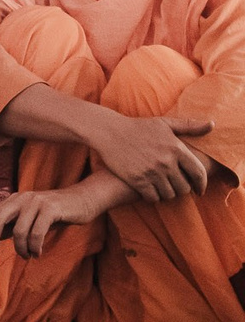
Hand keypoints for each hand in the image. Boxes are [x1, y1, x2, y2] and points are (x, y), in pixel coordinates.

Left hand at [0, 184, 109, 258]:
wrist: (83, 199)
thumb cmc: (55, 213)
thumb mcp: (30, 218)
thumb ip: (13, 225)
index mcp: (13, 200)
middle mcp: (21, 198)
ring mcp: (35, 202)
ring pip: (19, 231)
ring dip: (21, 248)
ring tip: (28, 256)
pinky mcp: (50, 208)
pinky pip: (37, 232)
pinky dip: (35, 246)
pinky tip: (37, 252)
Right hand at [84, 114, 214, 203]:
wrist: (108, 131)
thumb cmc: (138, 127)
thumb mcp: (164, 123)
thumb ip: (189, 126)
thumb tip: (212, 125)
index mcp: (177, 148)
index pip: (199, 173)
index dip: (201, 185)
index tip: (199, 190)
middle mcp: (166, 162)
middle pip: (184, 187)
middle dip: (181, 189)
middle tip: (175, 187)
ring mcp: (151, 172)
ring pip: (169, 194)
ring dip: (167, 194)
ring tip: (162, 189)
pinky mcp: (137, 180)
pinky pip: (153, 197)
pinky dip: (153, 197)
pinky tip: (150, 191)